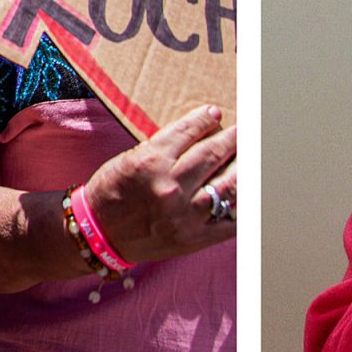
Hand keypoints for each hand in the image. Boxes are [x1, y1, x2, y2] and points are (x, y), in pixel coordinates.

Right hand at [83, 104, 236, 263]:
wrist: (97, 234)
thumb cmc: (112, 192)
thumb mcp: (131, 159)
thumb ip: (166, 145)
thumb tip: (201, 128)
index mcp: (151, 161)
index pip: (189, 131)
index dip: (206, 119)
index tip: (216, 113)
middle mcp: (170, 186)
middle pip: (214, 153)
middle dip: (234, 138)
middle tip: (247, 129)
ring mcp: (184, 215)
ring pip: (228, 184)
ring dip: (245, 167)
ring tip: (254, 156)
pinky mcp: (192, 238)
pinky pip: (228, 222)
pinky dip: (243, 209)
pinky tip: (252, 195)